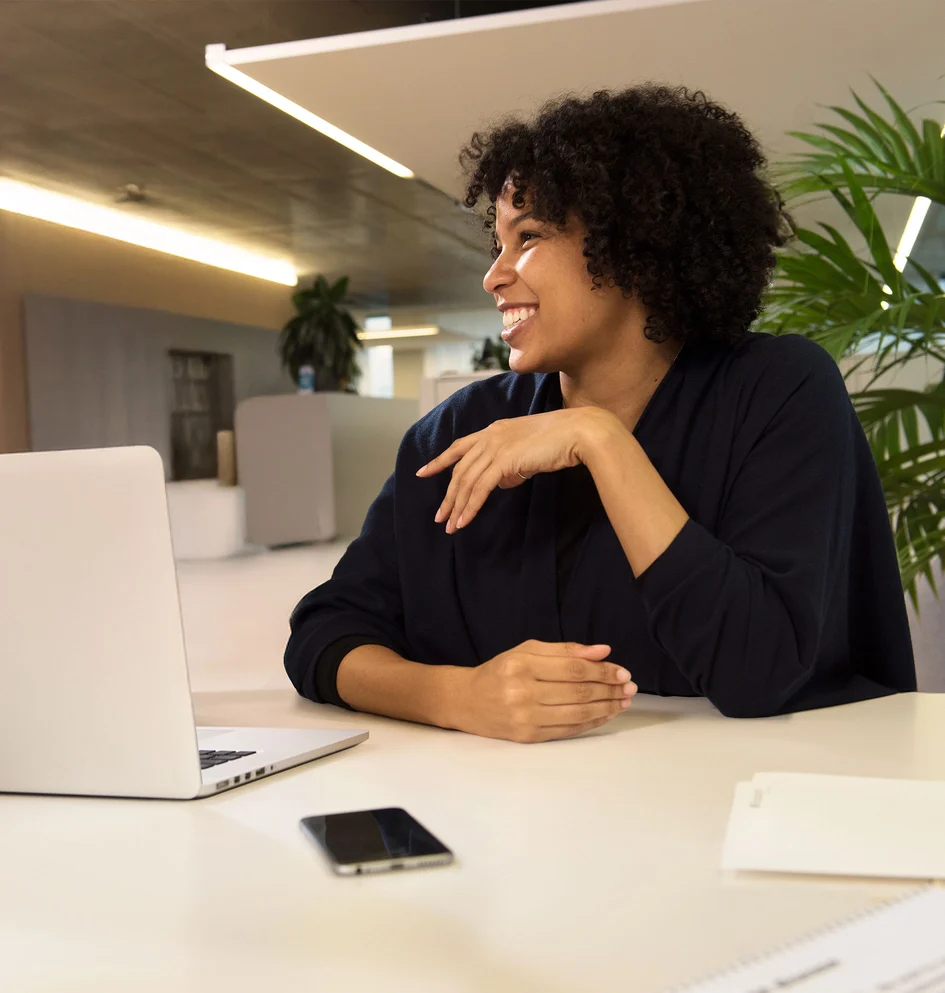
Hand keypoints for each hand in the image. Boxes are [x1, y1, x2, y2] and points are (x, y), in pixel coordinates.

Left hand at [416, 408, 615, 533]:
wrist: (578, 432)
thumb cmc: (561, 440)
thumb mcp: (529, 450)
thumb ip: (512, 464)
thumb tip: (501, 481)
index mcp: (495, 430)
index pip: (460, 446)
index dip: (440, 460)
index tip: (423, 472)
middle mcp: (491, 436)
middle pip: (460, 469)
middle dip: (449, 496)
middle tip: (440, 517)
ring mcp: (496, 447)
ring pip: (467, 481)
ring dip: (457, 506)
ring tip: (450, 527)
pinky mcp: (504, 461)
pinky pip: (480, 489)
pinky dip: (470, 507)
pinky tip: (464, 521)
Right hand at [450, 640, 636, 742]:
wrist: (466, 701)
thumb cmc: (499, 671)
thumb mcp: (526, 650)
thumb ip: (565, 650)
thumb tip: (603, 651)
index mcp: (522, 665)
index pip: (573, 669)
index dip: (602, 671)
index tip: (622, 671)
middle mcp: (523, 692)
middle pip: (579, 692)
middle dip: (610, 689)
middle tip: (630, 687)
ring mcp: (526, 718)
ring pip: (578, 714)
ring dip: (607, 707)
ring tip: (623, 701)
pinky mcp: (529, 737)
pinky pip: (569, 730)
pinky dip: (592, 723)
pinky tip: (605, 714)